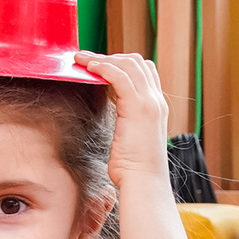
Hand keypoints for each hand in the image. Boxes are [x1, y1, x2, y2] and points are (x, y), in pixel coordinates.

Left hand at [77, 52, 172, 193]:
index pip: (144, 72)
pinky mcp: (138, 108)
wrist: (144, 182)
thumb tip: (112, 111)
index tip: (98, 66)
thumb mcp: (131, 136)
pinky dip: (103, 66)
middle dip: (110, 56)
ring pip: (129, 64)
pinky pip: (120, 76)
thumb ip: (126, 119)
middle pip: (137, 62)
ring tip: (81, 59)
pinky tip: (88, 67)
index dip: (121, 63)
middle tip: (86, 59)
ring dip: (102, 58)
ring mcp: (150, 103)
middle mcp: (156, 101)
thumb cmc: (134, 168)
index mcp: (156, 107)